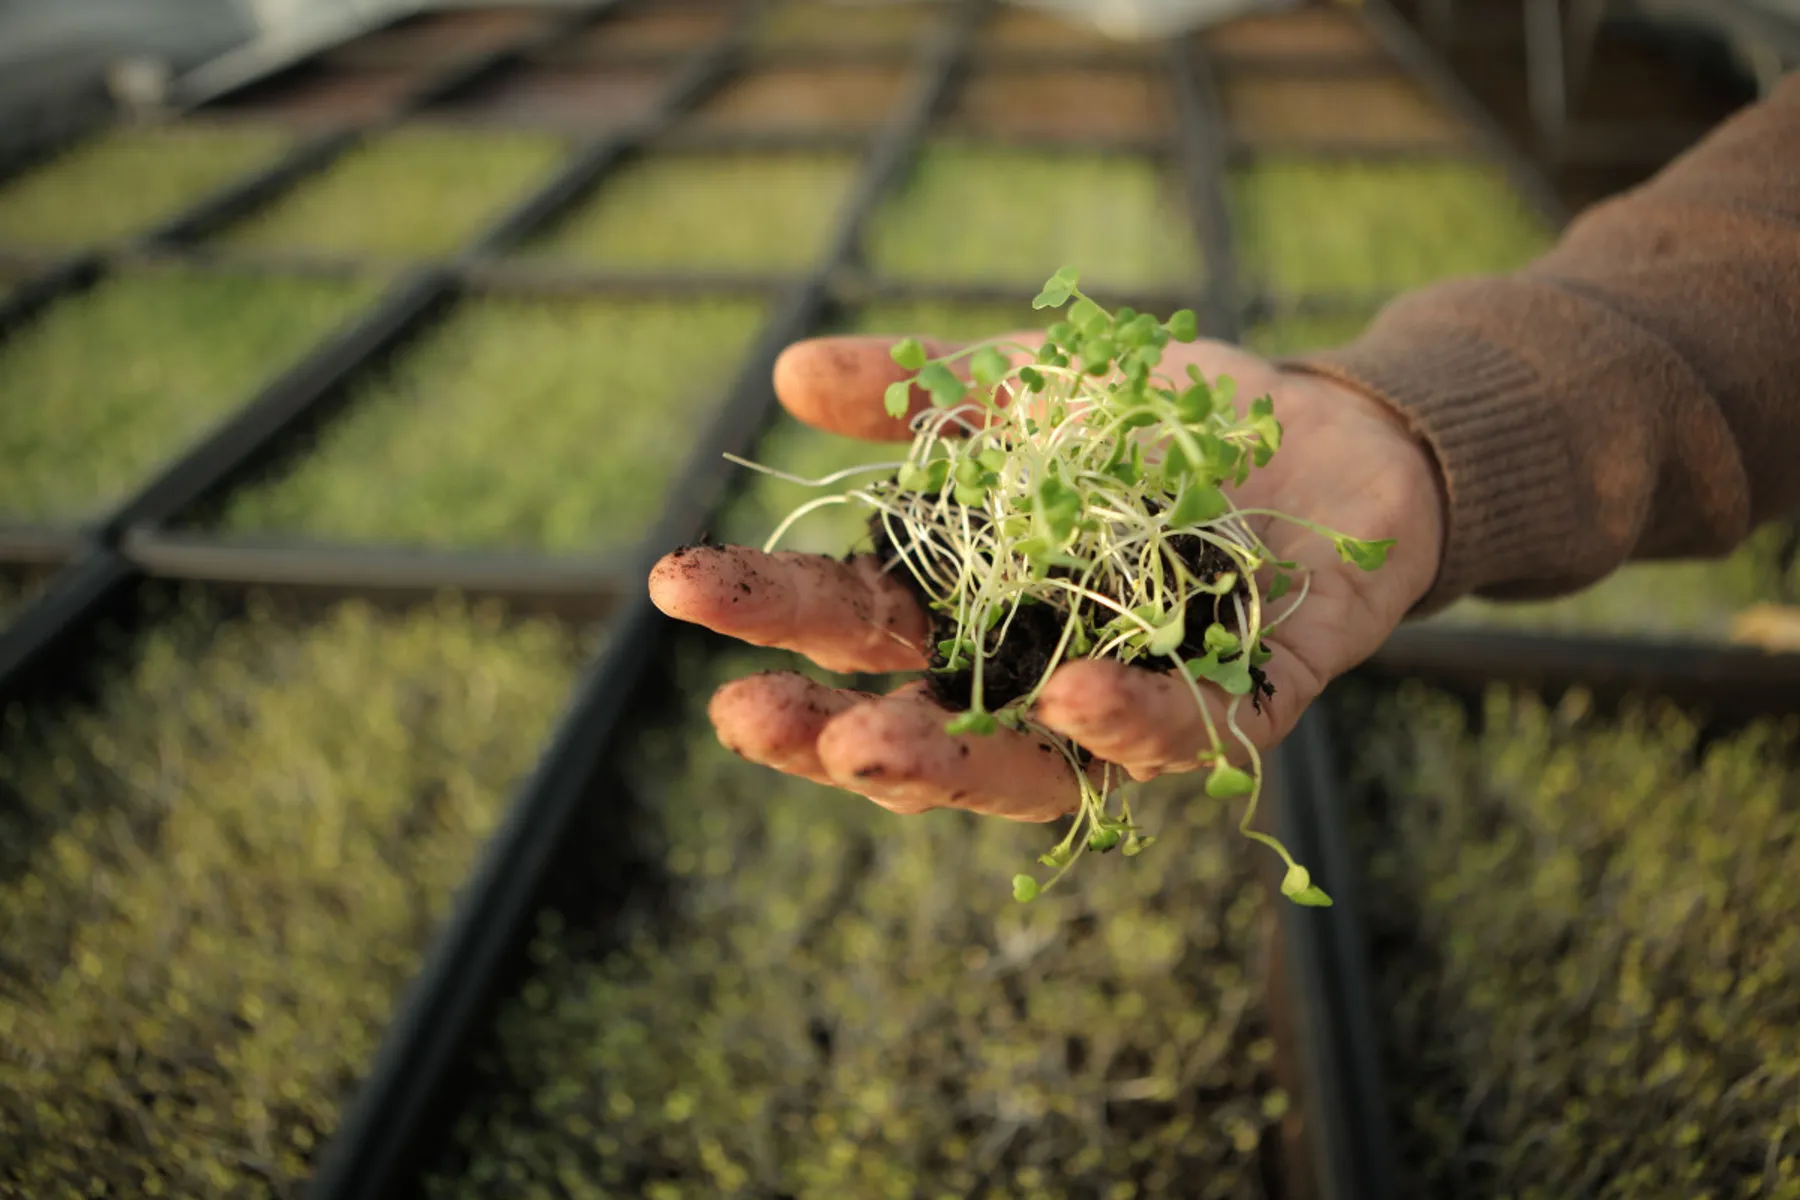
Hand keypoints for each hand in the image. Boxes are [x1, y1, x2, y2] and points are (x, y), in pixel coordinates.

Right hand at [648, 333, 1443, 820]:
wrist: (1331, 430)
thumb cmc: (1164, 423)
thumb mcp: (1036, 388)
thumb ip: (931, 389)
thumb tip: (794, 372)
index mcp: (978, 607)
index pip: (858, 630)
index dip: (774, 619)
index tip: (680, 587)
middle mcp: (1040, 672)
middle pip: (923, 726)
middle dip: (830, 729)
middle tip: (749, 715)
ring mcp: (1138, 700)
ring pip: (1036, 770)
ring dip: (951, 764)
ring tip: (870, 746)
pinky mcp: (1249, 700)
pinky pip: (1191, 735)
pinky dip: (1133, 722)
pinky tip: (1072, 697)